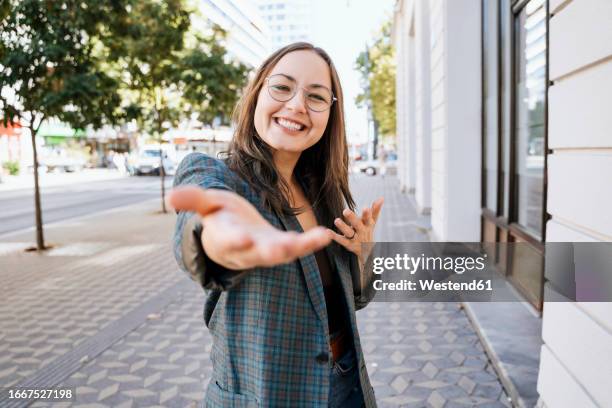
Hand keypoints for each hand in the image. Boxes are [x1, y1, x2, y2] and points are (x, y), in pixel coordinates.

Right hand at [168, 186, 330, 269]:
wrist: (234, 236)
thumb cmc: (219, 217)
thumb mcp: (207, 205)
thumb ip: (193, 200)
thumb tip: (170, 197)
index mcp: (225, 238)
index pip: (229, 241)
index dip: (235, 240)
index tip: (242, 238)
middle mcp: (246, 249)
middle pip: (257, 253)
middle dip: (269, 250)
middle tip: (280, 248)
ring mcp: (266, 250)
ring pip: (281, 253)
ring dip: (297, 248)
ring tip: (315, 239)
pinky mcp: (283, 247)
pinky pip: (298, 247)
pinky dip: (312, 242)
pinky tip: (326, 235)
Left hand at [328, 197, 383, 263]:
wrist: (367, 251)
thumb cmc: (367, 231)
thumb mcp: (372, 222)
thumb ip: (375, 210)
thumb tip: (381, 198)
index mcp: (368, 225)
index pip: (368, 219)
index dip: (367, 214)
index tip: (366, 208)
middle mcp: (362, 232)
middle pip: (357, 225)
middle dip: (352, 218)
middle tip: (345, 211)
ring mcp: (355, 239)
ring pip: (349, 233)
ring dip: (342, 227)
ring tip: (336, 220)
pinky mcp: (348, 245)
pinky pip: (341, 240)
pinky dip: (335, 236)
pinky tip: (328, 231)